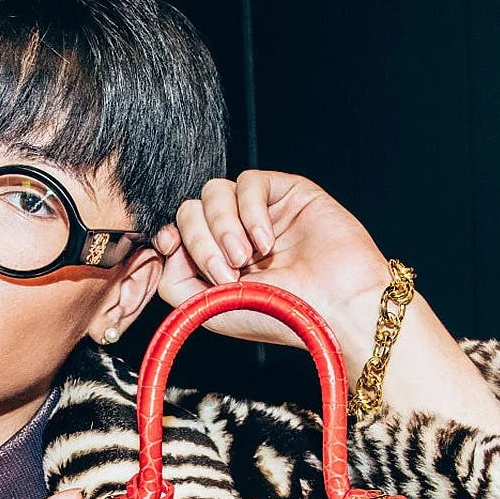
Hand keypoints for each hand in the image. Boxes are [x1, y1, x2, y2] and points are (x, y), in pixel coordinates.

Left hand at [154, 171, 392, 370]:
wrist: (335, 309)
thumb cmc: (281, 316)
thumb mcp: (211, 310)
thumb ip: (175, 282)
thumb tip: (164, 248)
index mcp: (216, 261)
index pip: (177, 231)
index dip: (169, 235)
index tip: (172, 247)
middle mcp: (235, 235)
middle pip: (189, 209)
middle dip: (200, 241)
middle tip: (227, 272)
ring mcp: (260, 213)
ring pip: (213, 192)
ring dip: (223, 227)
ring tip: (248, 258)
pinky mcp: (286, 193)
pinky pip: (248, 182)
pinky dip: (249, 211)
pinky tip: (266, 241)